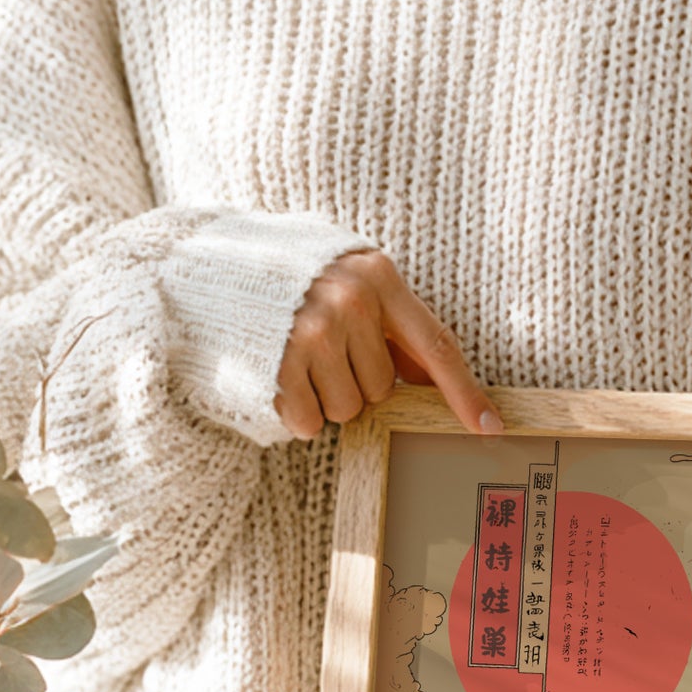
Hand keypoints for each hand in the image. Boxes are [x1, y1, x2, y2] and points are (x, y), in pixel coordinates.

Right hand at [275, 248, 501, 439]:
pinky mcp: (279, 364)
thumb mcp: (345, 278)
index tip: (491, 427)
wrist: (200, 264)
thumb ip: (389, 322)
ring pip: (349, 410)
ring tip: (294, 360)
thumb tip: (431, 377)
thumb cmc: (284, 276)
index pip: (437, 345)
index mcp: (378, 276)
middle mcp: (351, 302)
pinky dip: (296, 413)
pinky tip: (277, 377)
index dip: (465, 392)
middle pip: (383, 389)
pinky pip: (310, 422)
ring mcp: (313, 333)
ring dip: (324, 399)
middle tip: (320, 352)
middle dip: (355, 382)